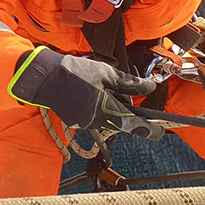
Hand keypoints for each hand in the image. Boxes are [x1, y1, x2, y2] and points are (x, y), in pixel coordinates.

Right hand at [9, 47, 163, 139]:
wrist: (43, 77)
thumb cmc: (74, 71)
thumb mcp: (106, 72)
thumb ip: (129, 82)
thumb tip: (150, 87)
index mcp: (106, 109)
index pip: (134, 124)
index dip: (150, 130)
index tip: (161, 133)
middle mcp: (96, 121)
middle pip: (120, 120)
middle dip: (123, 107)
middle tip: (117, 88)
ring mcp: (83, 124)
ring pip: (106, 118)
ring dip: (108, 105)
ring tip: (97, 86)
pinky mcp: (74, 122)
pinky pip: (92, 117)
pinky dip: (95, 106)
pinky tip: (86, 92)